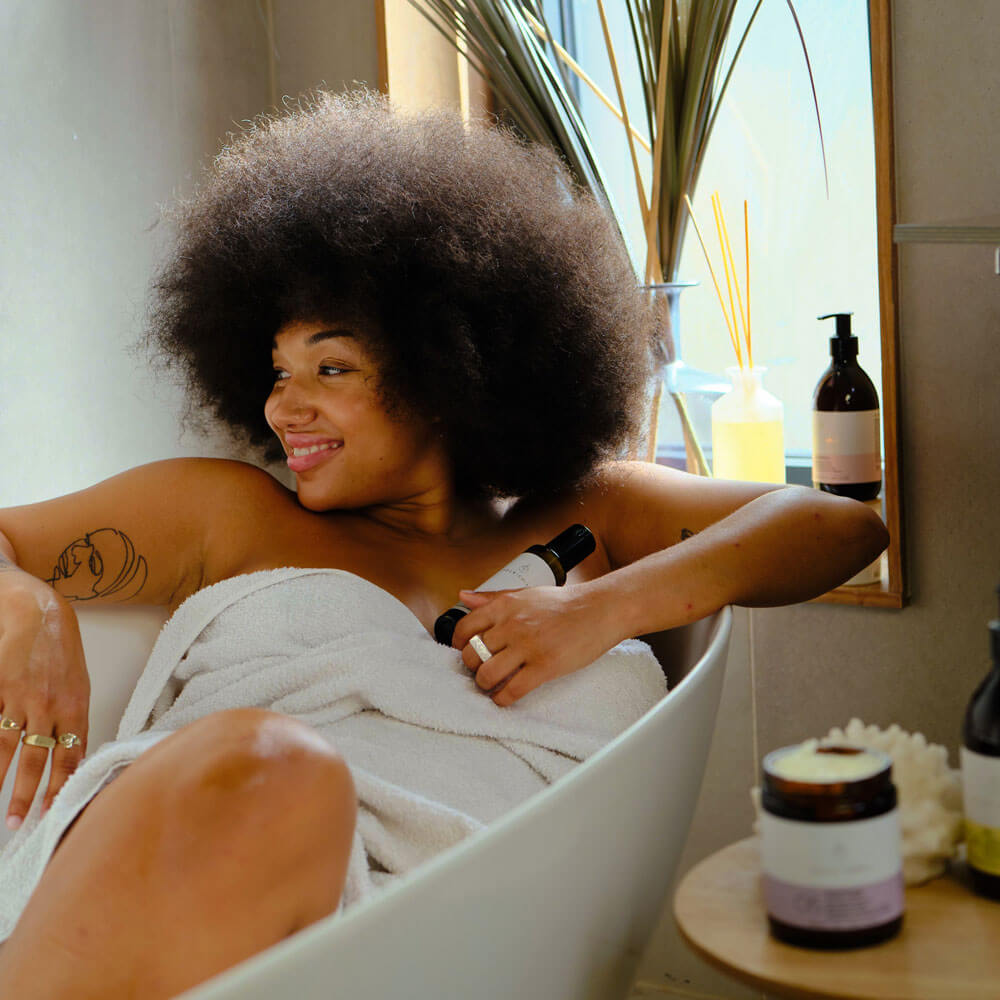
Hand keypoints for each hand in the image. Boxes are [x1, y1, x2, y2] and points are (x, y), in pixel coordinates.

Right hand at [0, 575, 88, 829]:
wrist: (38, 610)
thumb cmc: (61, 650)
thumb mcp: (79, 684)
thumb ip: (74, 721)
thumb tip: (72, 757)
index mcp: (75, 705)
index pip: (69, 754)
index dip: (60, 785)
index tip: (52, 811)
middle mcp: (47, 704)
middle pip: (34, 757)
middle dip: (25, 794)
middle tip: (17, 824)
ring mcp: (17, 696)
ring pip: (4, 746)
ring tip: (0, 808)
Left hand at [450, 583, 622, 706]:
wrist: (600, 610)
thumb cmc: (565, 603)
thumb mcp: (526, 593)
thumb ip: (493, 597)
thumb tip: (464, 596)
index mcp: (505, 605)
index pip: (464, 628)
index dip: (460, 645)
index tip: (466, 652)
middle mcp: (512, 624)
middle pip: (471, 655)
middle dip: (472, 668)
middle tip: (480, 670)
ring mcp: (528, 646)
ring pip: (486, 675)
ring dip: (484, 685)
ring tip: (492, 684)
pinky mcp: (545, 666)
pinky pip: (511, 690)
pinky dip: (502, 699)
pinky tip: (505, 697)